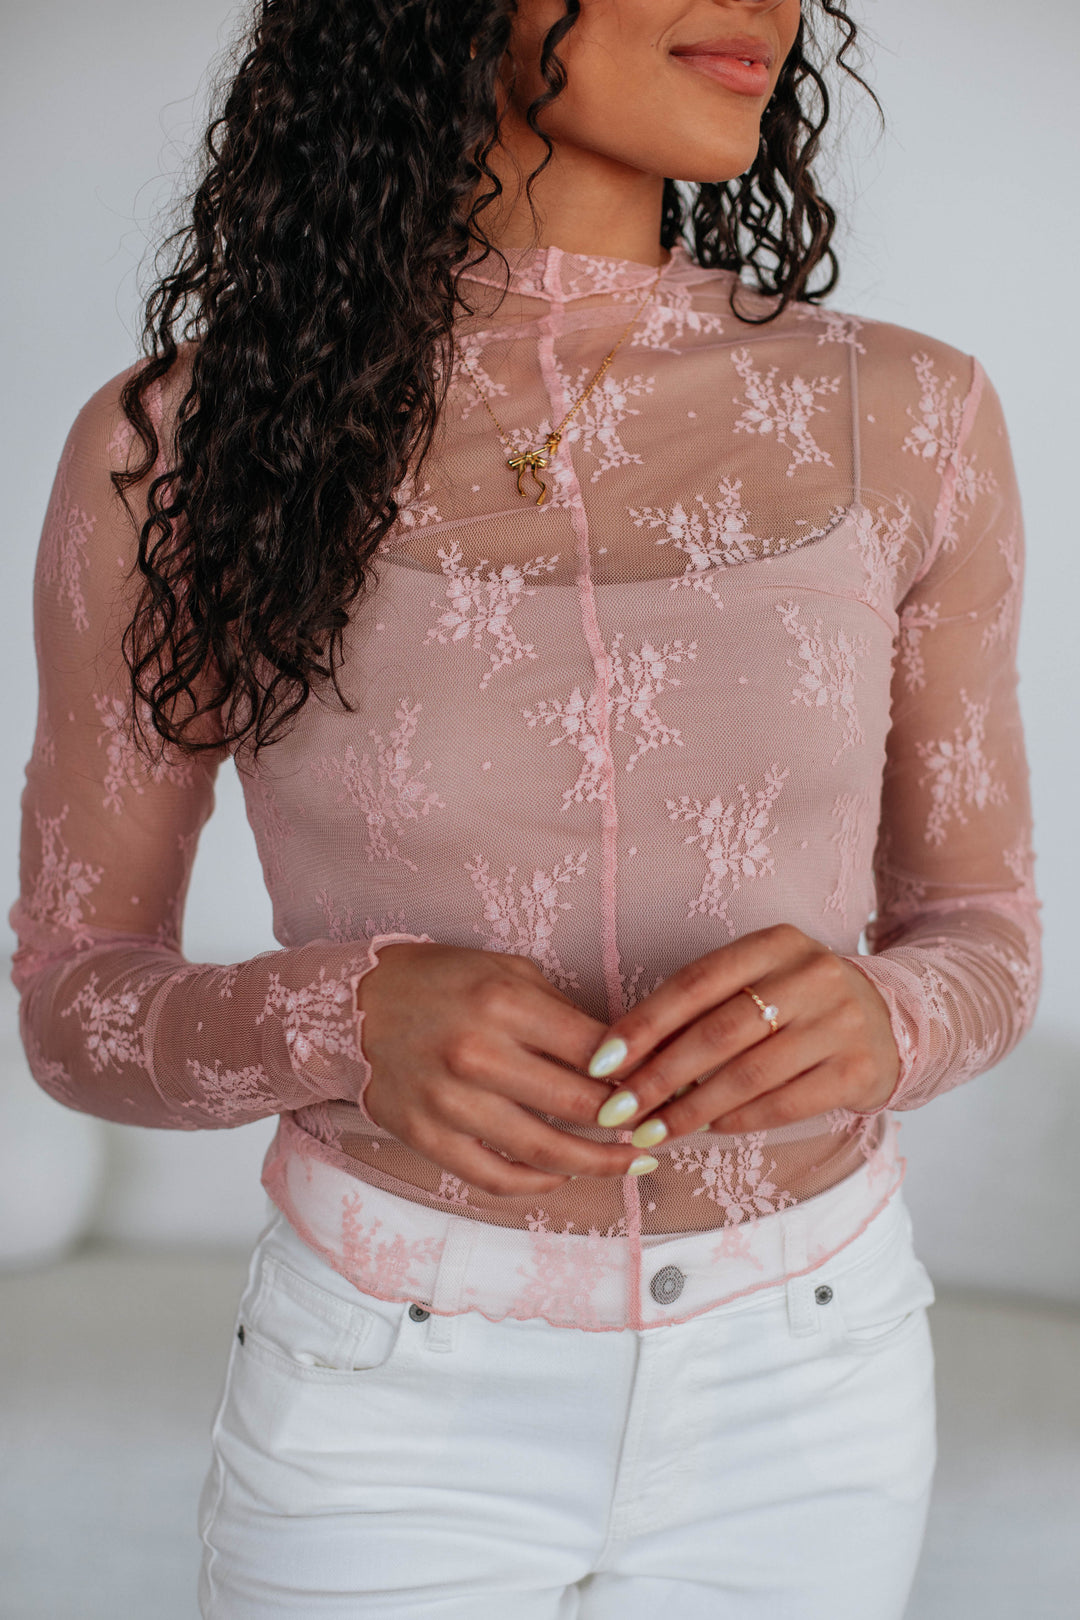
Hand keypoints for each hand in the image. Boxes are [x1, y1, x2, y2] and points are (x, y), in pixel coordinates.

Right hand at [355, 942, 657, 1196]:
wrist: (351, 1007)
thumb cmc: (439, 981)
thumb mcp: (506, 970)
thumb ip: (562, 1012)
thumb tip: (622, 1056)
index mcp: (502, 1002)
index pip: (595, 1050)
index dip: (639, 1072)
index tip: (662, 1084)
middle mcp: (477, 1054)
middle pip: (580, 1106)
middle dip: (630, 1123)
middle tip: (659, 1128)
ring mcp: (449, 1102)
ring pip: (545, 1152)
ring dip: (599, 1164)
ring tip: (631, 1164)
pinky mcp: (426, 1137)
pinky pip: (495, 1177)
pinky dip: (537, 1183)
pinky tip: (562, 1175)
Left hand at [583, 923, 901, 1144]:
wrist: (891, 1020)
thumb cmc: (797, 1002)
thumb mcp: (758, 982)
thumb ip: (702, 1007)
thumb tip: (625, 1056)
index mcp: (777, 943)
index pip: (696, 982)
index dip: (643, 1023)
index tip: (601, 1061)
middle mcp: (812, 975)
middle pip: (718, 1032)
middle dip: (658, 1077)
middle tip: (616, 1111)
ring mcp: (841, 1022)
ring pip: (748, 1074)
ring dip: (691, 1110)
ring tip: (652, 1132)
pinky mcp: (859, 1069)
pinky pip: (784, 1103)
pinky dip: (738, 1120)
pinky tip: (708, 1130)